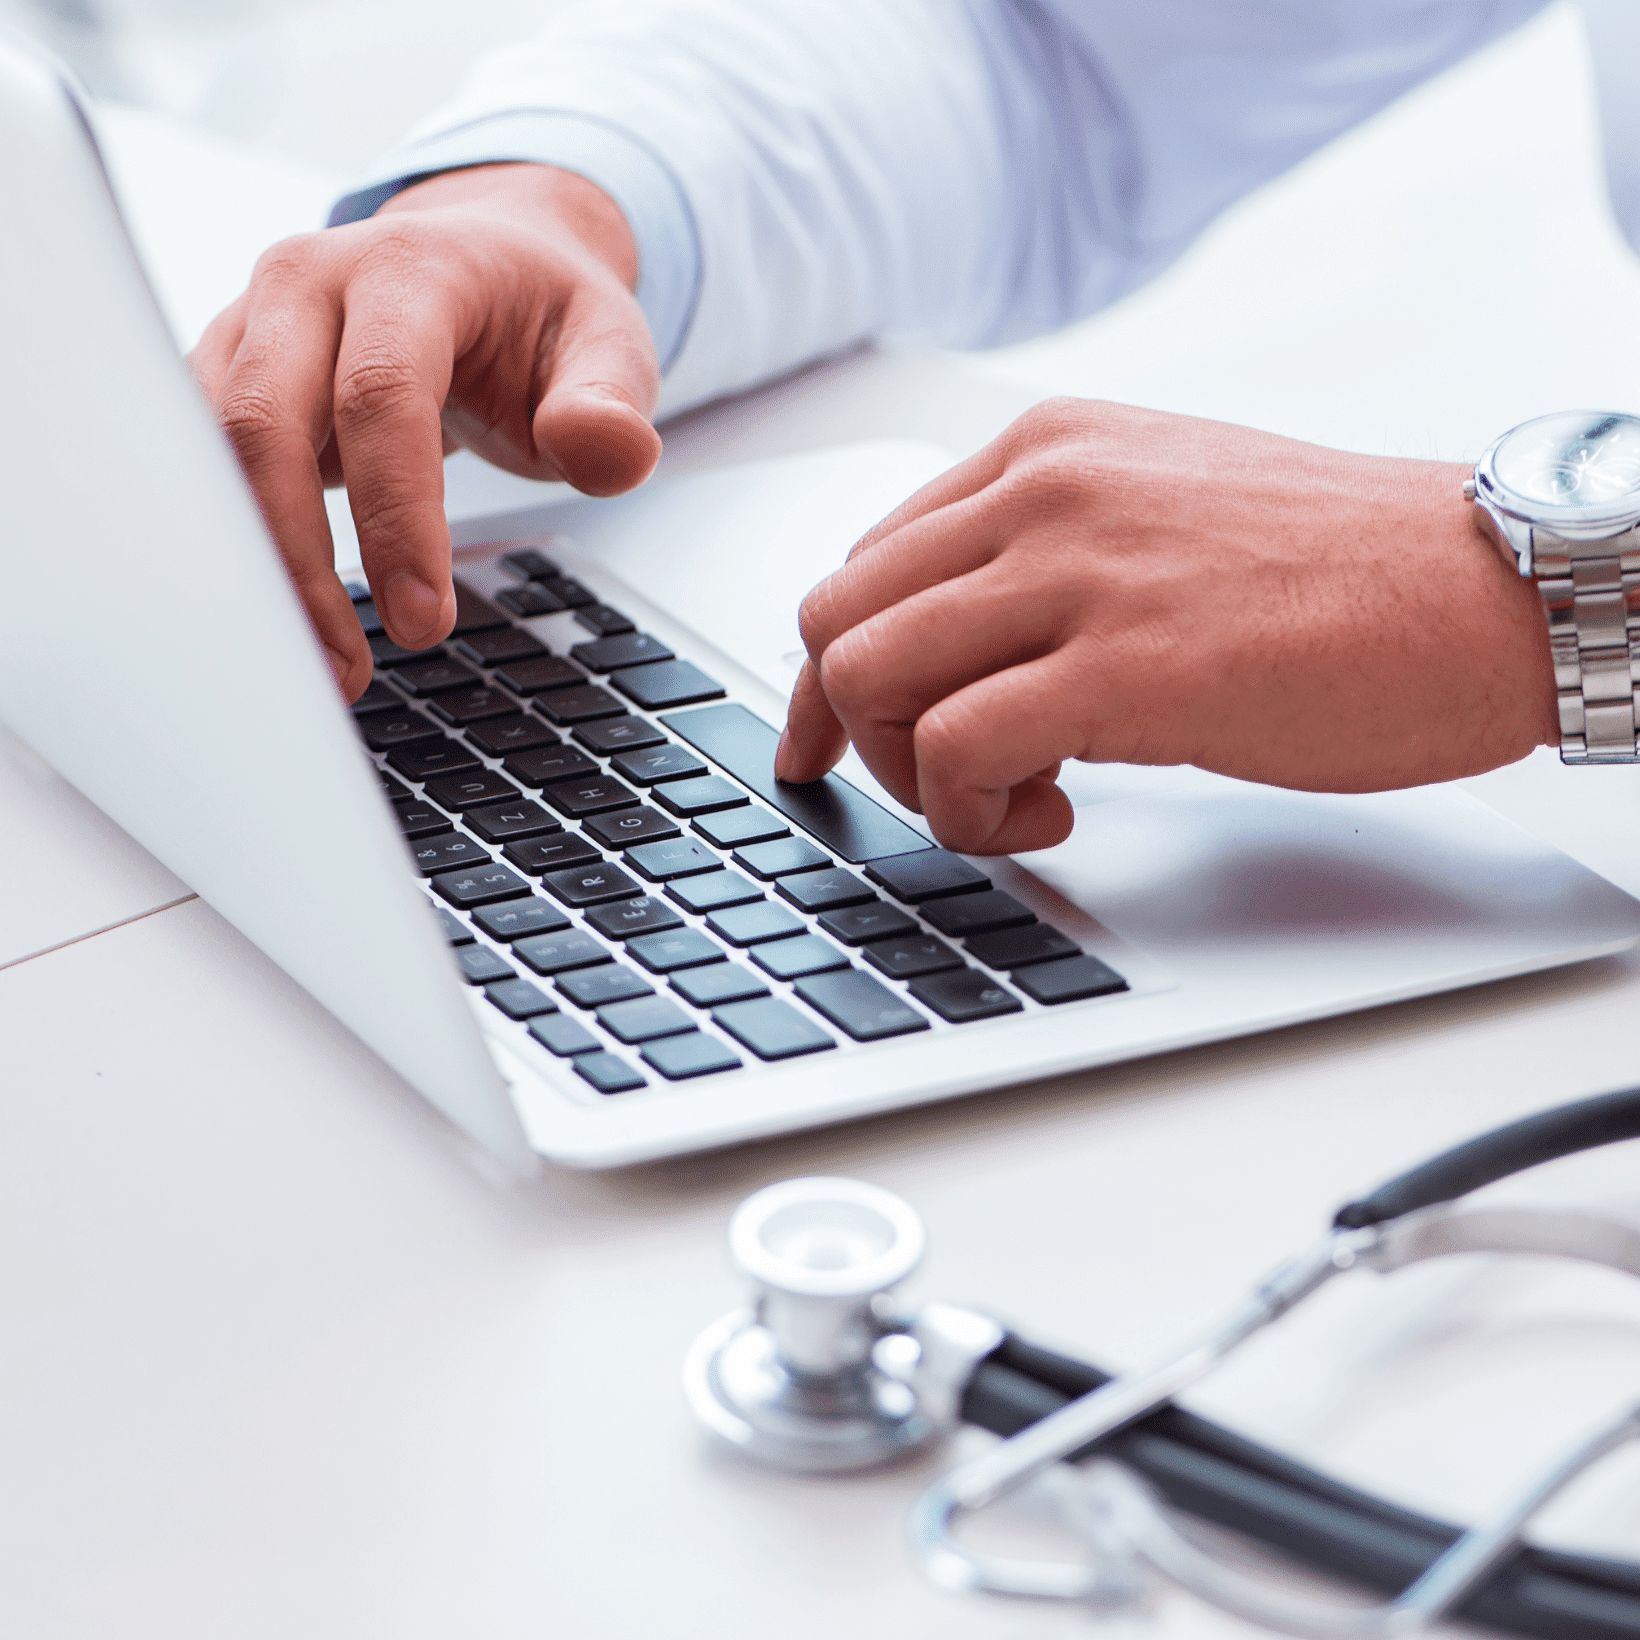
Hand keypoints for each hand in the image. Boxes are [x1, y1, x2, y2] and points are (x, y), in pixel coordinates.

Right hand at [190, 164, 660, 697]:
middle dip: (300, 561)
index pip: (381, 393)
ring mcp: (252, 326)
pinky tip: (278, 617)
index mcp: (411, 268)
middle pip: (263, 422)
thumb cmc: (543, 314)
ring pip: (214, 451)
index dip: (396, 514)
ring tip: (316, 662)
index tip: (423, 619)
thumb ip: (610, 406)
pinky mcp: (226, 376)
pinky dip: (236, 546)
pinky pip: (205, 466)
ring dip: (257, 568)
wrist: (488, 258)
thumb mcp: (609, 349)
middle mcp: (309, 284)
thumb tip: (613, 452)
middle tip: (347, 668)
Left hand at [776, 398, 1557, 854]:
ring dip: (910, 775)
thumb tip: (955, 641)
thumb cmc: (1343, 569)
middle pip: (840, 620)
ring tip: (1010, 800)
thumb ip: (1049, 555)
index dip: (838, 671)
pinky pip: (951, 748)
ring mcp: (1077, 572)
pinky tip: (1050, 817)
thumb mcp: (1162, 514)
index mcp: (1046, 450)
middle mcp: (1042, 492)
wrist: (1489, 587)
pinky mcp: (1122, 667)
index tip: (835, 739)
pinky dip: (972, 812)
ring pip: (866, 676)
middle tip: (939, 783)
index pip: (867, 563)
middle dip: (858, 728)